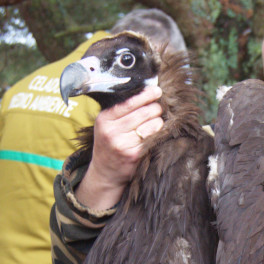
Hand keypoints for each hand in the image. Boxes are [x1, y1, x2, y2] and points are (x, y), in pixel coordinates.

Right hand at [76, 84, 163, 209]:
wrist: (105, 172)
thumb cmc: (110, 143)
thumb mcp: (107, 124)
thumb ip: (122, 110)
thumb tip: (147, 91)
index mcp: (104, 119)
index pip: (129, 103)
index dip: (146, 95)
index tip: (157, 90)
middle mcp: (111, 132)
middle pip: (144, 112)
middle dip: (155, 109)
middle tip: (158, 109)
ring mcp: (123, 144)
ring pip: (153, 125)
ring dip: (159, 122)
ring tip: (155, 123)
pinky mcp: (135, 155)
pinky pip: (154, 138)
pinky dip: (159, 134)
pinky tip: (157, 134)